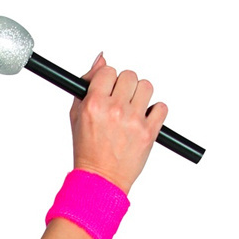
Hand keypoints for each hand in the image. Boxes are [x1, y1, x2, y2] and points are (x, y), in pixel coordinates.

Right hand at [68, 52, 167, 194]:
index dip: (108, 78)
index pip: (108, 70)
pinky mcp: (150, 132)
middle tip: (120, 100)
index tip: (107, 88)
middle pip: (129, 75)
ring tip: (133, 109)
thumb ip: (86, 86)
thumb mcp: (77, 115)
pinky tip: (144, 119)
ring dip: (141, 95)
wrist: (100, 178)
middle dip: (125, 86)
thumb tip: (101, 60)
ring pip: (147, 86)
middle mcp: (114, 110)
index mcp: (94, 104)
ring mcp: (134, 120)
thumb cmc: (87, 149)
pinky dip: (155, 111)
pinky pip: (162, 107)